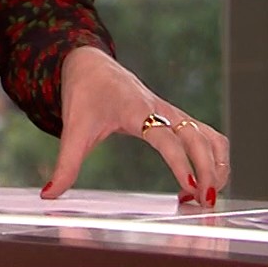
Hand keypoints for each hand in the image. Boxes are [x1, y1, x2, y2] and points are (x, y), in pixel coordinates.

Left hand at [44, 45, 230, 205]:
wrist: (91, 65)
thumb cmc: (84, 94)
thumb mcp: (73, 130)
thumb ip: (66, 165)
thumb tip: (49, 194)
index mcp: (135, 110)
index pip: (165, 138)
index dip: (179, 162)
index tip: (188, 186)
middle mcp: (161, 110)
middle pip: (198, 138)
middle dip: (208, 170)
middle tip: (203, 203)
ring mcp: (173, 113)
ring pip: (210, 137)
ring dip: (217, 166)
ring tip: (206, 196)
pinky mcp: (179, 118)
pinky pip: (209, 136)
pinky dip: (215, 158)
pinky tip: (201, 182)